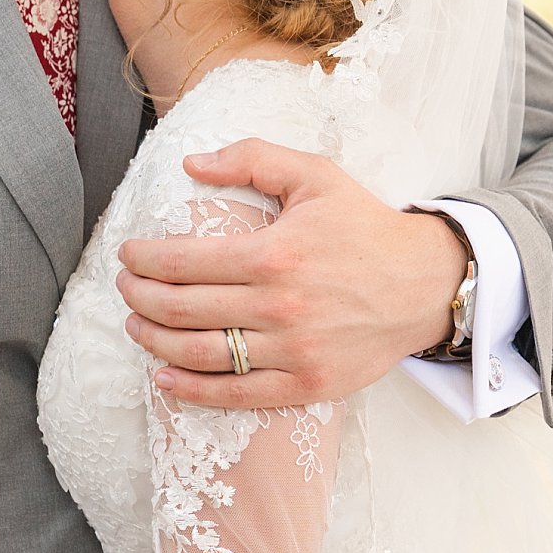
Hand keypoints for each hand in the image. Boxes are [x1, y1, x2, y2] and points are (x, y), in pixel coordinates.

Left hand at [116, 137, 465, 409]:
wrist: (428, 284)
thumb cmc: (364, 227)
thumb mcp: (314, 176)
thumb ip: (252, 159)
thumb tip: (190, 163)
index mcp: (274, 254)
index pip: (180, 261)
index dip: (141, 260)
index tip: (127, 255)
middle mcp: (279, 306)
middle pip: (180, 309)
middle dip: (137, 297)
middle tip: (124, 287)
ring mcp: (294, 351)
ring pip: (199, 353)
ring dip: (153, 341)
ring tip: (135, 326)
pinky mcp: (309, 384)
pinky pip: (236, 393)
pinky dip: (191, 389)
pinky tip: (163, 376)